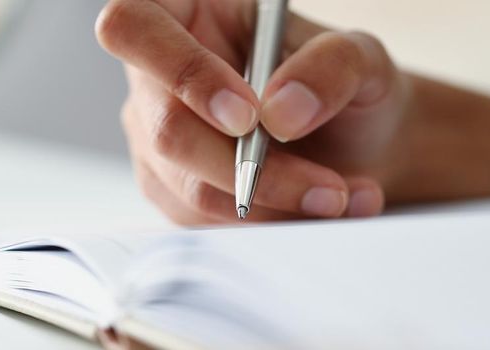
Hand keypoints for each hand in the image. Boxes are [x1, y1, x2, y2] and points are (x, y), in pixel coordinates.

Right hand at [96, 0, 410, 224]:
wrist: (353, 143)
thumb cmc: (340, 84)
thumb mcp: (358, 57)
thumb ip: (330, 68)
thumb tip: (281, 114)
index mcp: (182, 13)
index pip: (132, 27)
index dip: (181, 71)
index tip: (246, 115)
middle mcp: (155, 76)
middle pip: (165, 129)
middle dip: (249, 168)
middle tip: (324, 185)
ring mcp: (154, 135)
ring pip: (188, 187)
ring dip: (272, 203)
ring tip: (339, 195)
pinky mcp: (169, 188)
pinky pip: (204, 220)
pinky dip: (268, 222)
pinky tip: (315, 208)